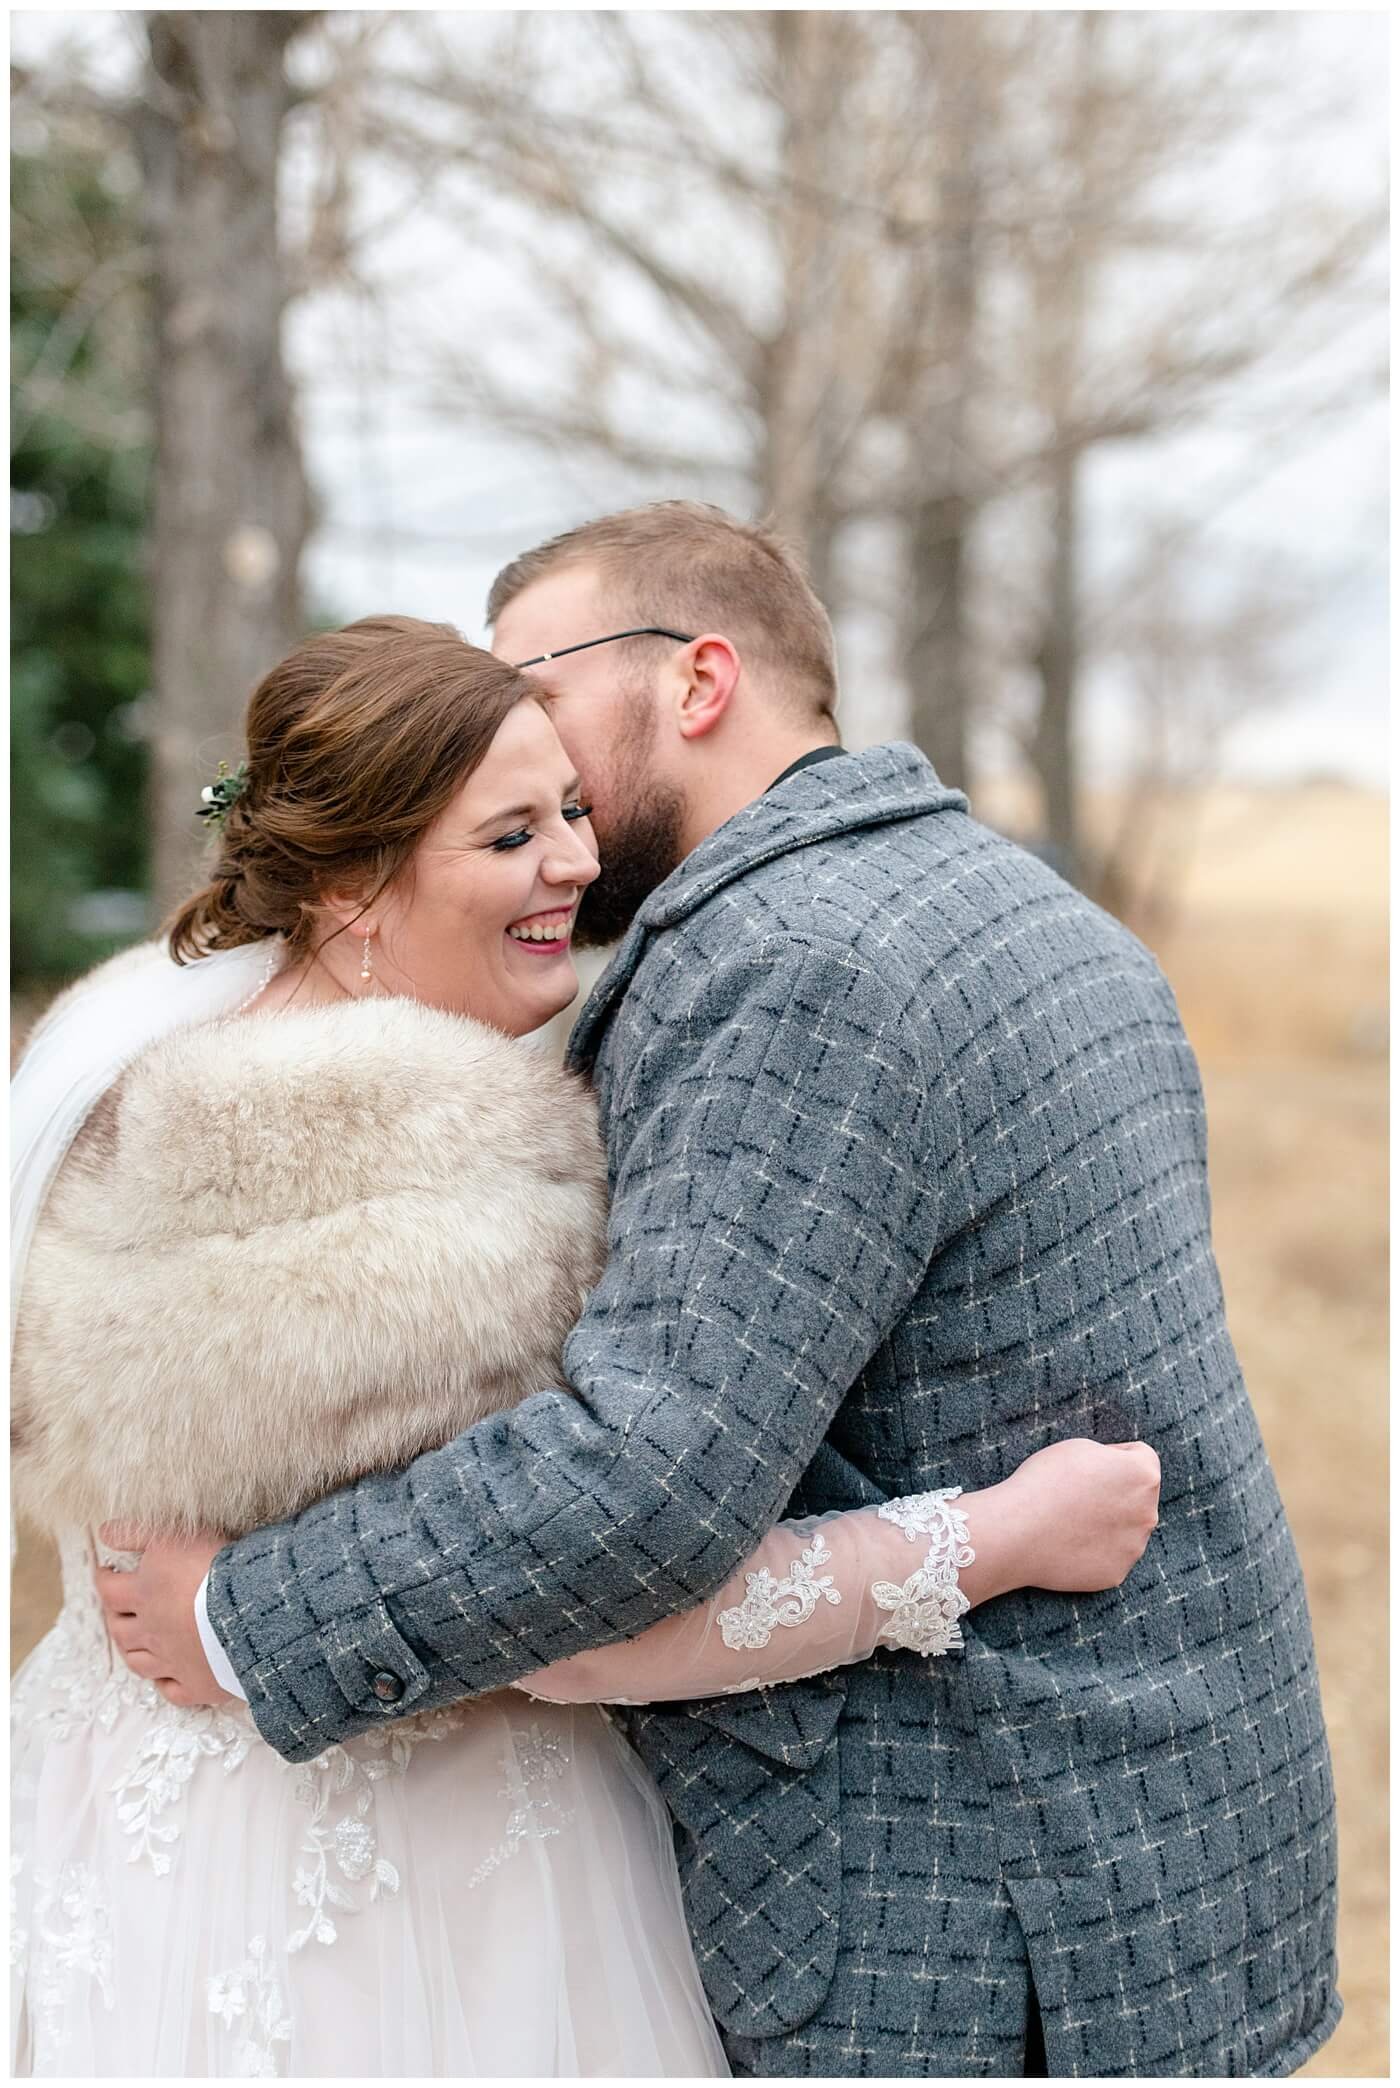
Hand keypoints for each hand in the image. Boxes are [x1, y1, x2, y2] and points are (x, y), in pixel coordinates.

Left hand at [93, 1522, 234, 1708]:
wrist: (251, 1610)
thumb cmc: (214, 1567)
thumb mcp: (172, 1536)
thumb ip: (135, 1532)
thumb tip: (104, 1532)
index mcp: (144, 1596)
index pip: (109, 1589)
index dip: (104, 1579)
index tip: (105, 1573)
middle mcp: (151, 1632)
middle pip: (120, 1631)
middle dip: (115, 1618)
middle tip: (117, 1609)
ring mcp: (172, 1662)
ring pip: (140, 1663)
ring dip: (133, 1652)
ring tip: (135, 1642)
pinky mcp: (197, 1684)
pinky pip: (173, 1691)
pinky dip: (166, 1683)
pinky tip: (168, 1675)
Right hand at [983, 1438, 1160, 1596]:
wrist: (1017, 1531)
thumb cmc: (1045, 1481)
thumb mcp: (1082, 1447)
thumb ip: (1113, 1458)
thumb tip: (1122, 1475)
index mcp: (1144, 1475)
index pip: (1141, 1456)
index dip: (1113, 1456)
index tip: (1087, 1466)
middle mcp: (1149, 1513)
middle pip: (1137, 1496)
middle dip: (1116, 1492)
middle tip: (1077, 1494)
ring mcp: (1134, 1547)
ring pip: (1125, 1528)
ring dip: (1108, 1522)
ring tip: (1070, 1520)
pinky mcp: (1117, 1573)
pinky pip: (1110, 1554)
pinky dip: (1095, 1549)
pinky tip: (1069, 1543)